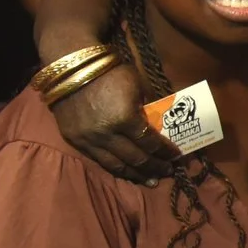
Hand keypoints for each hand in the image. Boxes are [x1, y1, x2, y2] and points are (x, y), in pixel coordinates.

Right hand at [52, 64, 176, 182]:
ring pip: (116, 165)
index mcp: (125, 119)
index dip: (165, 151)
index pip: (150, 143)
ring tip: (150, 180)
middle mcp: (106, 135)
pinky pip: (98, 160)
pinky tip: (126, 171)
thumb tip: (159, 127)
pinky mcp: (74, 141)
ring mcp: (88, 140)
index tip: (177, 156)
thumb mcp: (137, 87)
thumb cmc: (109, 72)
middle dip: (155, 167)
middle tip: (167, 172)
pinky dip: (115, 167)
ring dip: (136, 174)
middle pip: (136, 159)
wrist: (71, 67)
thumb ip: (147, 109)